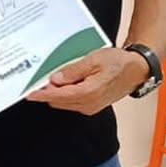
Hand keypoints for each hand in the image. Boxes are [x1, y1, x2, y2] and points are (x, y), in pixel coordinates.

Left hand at [24, 48, 149, 115]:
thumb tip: (55, 79)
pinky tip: (64, 82)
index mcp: (88, 93)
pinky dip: (65, 94)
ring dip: (56, 93)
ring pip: (64, 103)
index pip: (58, 96)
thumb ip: (73, 71)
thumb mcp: (94, 60)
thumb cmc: (118, 63)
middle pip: (59, 101)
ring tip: (52, 77)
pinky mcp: (92, 105)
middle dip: (47, 92)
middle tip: (38, 78)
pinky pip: (72, 102)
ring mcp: (90, 107)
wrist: (136, 70)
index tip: (29, 93)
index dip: (42, 94)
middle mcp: (88, 104)